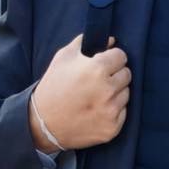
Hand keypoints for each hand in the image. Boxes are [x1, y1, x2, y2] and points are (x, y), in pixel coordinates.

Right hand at [29, 34, 130, 151]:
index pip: (121, 56)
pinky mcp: (112, 128)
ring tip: (95, 96)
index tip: (103, 63)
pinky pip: (123, 112)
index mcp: (98, 69)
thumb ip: (86, 43)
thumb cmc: (53, 87)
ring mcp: (111, 110)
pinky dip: (113, 111)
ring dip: (115, 93)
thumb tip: (111, 41)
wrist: (42, 124)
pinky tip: (96, 111)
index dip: (111, 58)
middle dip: (115, 75)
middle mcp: (108, 89)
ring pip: (126, 93)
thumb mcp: (63, 57)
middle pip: (127, 74)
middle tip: (98, 81)